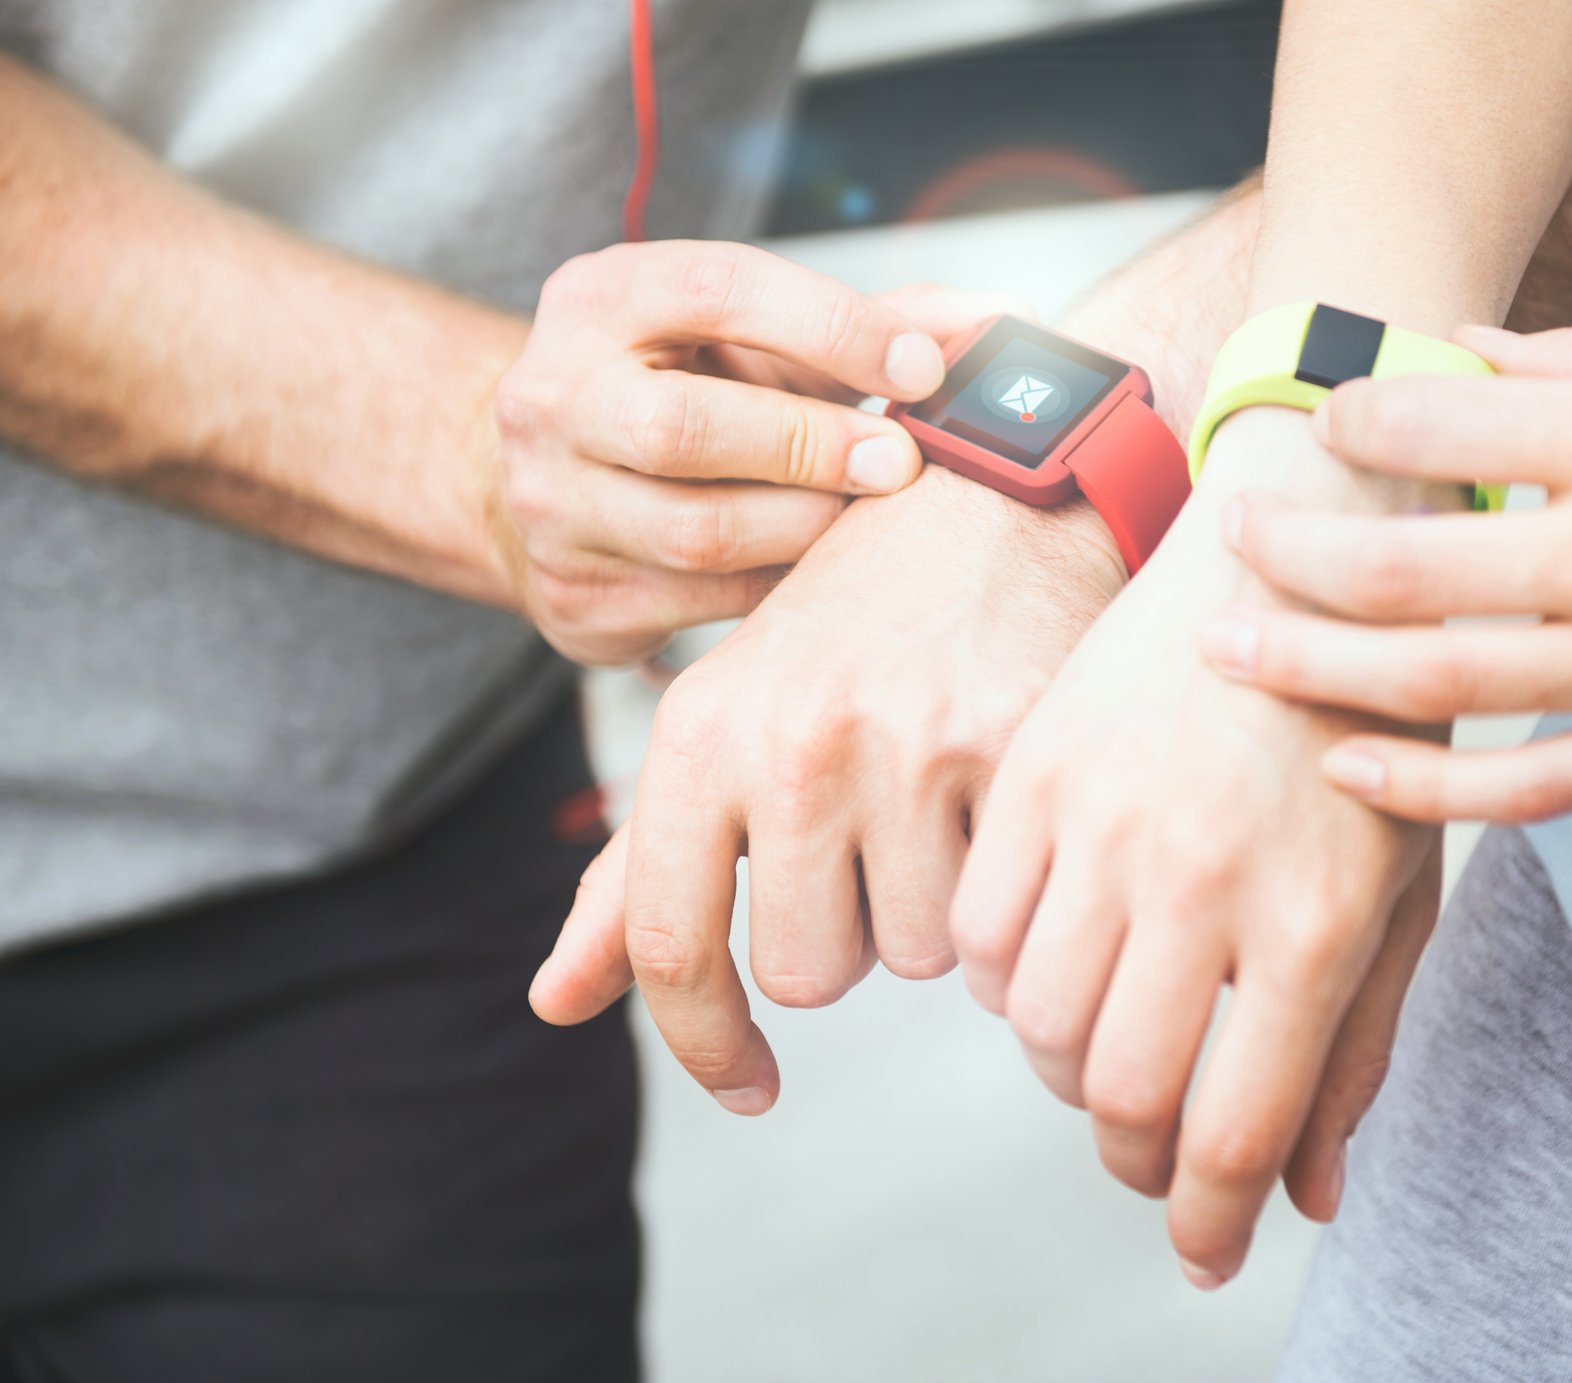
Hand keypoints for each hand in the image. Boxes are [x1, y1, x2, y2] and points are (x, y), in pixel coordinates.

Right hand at [488, 239, 1012, 664]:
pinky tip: (828, 577)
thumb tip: (1002, 323)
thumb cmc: (683, 388)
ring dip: (806, 530)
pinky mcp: (575, 600)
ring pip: (698, 534)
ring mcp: (553, 507)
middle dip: (813, 447)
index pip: (717, 290)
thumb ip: (875, 321)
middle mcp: (553, 397)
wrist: (547, 476)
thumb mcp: (759, 336)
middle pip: (686, 429)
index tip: (923, 367)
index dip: (833, 327)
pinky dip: (783, 592)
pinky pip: (704, 606)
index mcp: (600, 299)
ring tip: (869, 524)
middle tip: (900, 464)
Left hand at [526, 466, 1126, 1109]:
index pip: (672, 946)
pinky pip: (1000, 909)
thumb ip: (638, 871)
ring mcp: (905, 745)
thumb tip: (554, 1004)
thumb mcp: (723, 724)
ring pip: (916, 953)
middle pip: (809, 973)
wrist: (983, 494)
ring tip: (937, 805)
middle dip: (845, 936)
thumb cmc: (842, 627)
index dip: (705, 1044)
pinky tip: (995, 801)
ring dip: (928, 911)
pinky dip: (999, 886)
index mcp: (698, 734)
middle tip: (871, 844)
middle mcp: (791, 741)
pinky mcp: (1011, 748)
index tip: (749, 1085)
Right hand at [952, 407, 1439, 1288]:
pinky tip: (1064, 956)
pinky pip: (978, 935)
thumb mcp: (1402, 888)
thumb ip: (1357, 1051)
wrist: (1300, 558)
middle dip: (1137, 1162)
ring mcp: (1104, 822)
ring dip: (1072, 1070)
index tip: (1201, 1250)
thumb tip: (1308, 1198)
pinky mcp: (1036, 773)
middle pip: (1120, 1098)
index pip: (1230, 1131)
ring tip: (1116, 1045)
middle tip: (1158, 1154)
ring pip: (1037, 1028)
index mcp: (1313, 920)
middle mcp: (1199, 880)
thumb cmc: (1369, 733)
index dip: (1206, 1220)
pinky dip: (1009, 979)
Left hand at [1209, 325, 1571, 822]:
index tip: (1315, 420)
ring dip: (1312, 669)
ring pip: (1439, 684)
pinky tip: (1342, 766)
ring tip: (1225, 653)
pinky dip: (1421, 789)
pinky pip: (1517, 793)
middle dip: (1293, 552)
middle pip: (1408, 565)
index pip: (1444, 426)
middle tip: (1228, 540)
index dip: (1353, 420)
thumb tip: (1454, 352)